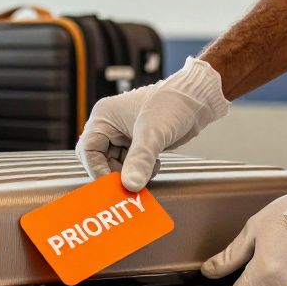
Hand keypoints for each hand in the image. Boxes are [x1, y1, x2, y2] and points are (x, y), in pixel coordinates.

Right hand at [75, 56, 227, 190]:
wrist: (198, 100)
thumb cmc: (173, 104)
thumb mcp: (153, 133)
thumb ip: (140, 160)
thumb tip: (130, 185)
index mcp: (103, 117)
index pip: (88, 150)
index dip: (97, 170)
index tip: (114, 185)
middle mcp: (109, 126)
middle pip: (99, 160)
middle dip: (115, 174)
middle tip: (130, 184)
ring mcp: (122, 135)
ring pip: (115, 165)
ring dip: (130, 174)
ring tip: (148, 170)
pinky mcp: (136, 143)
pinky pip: (130, 164)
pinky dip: (140, 171)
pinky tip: (154, 165)